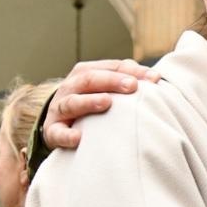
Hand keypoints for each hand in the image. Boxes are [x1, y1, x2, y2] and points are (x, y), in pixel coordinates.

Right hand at [43, 58, 157, 149]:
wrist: (58, 123)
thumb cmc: (91, 102)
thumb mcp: (106, 88)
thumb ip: (127, 79)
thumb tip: (154, 77)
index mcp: (85, 73)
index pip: (109, 67)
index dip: (131, 71)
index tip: (154, 78)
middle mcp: (70, 88)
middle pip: (89, 79)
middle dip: (110, 81)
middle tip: (131, 86)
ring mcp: (60, 109)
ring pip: (72, 102)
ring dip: (88, 101)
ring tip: (107, 102)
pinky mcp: (53, 130)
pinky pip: (57, 133)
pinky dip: (66, 135)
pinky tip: (78, 138)